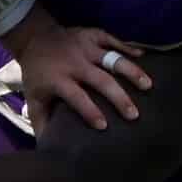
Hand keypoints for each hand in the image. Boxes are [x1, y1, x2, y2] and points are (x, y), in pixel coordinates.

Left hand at [2, 9, 147, 131]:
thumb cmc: (38, 74)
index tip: (104, 126)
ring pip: (112, 58)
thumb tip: (47, 147)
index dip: (90, 111)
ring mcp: (85, 46)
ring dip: (131, 71)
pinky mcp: (92, 34)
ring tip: (148, 86)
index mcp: (58, 79)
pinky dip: (128, 47)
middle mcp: (74, 62)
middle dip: (119, 98)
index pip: (77, 97)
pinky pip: (112, 39)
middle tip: (134, 114)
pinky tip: (143, 57)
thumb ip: (41, 121)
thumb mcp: (33, 98)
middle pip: (101, 80)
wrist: (34, 38)